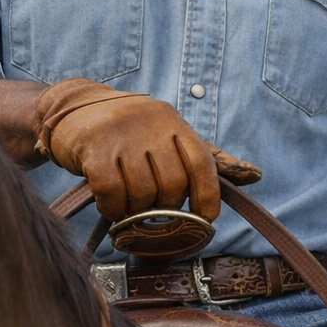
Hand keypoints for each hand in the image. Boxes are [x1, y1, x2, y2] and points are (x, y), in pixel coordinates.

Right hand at [34, 77, 258, 220]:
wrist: (70, 107)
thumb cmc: (125, 132)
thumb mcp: (165, 135)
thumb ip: (204, 157)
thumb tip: (256, 175)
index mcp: (172, 122)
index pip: (202, 163)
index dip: (207, 197)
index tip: (203, 219)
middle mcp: (150, 123)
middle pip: (170, 186)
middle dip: (161, 206)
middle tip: (147, 206)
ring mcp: (120, 134)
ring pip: (141, 194)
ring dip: (133, 210)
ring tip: (124, 203)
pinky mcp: (93, 147)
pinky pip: (112, 195)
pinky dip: (112, 209)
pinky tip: (108, 203)